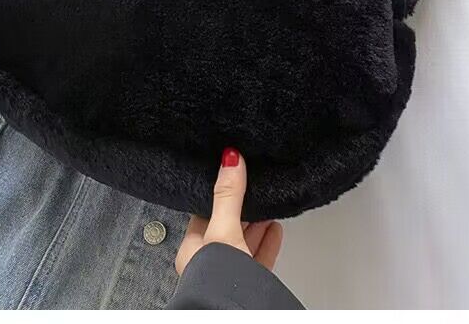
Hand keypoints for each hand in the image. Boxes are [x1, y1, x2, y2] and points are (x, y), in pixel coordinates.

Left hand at [175, 147, 282, 274]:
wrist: (238, 315)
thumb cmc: (219, 283)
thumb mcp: (224, 230)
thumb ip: (228, 196)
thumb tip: (230, 159)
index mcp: (193, 249)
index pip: (204, 213)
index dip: (219, 194)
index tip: (231, 175)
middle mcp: (209, 263)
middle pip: (226, 226)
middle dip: (241, 208)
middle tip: (253, 187)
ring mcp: (230, 275)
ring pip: (244, 243)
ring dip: (256, 224)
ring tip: (268, 205)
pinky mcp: (250, 285)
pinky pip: (259, 259)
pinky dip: (267, 242)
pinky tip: (275, 231)